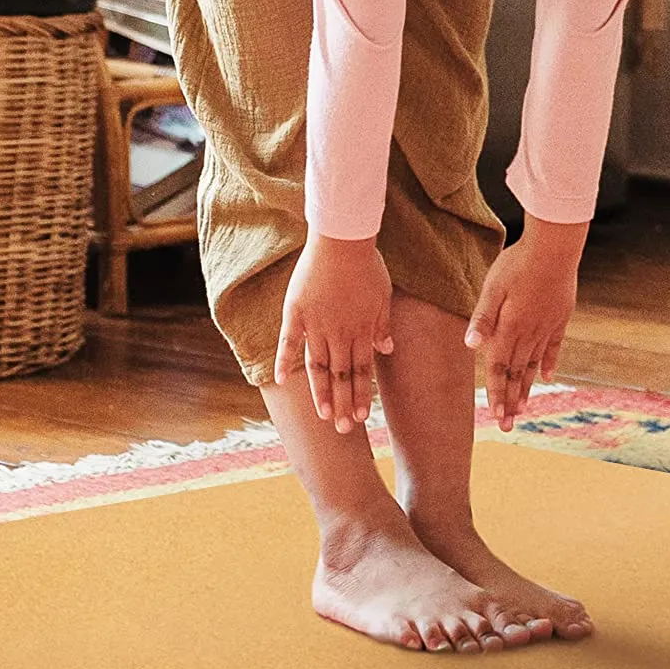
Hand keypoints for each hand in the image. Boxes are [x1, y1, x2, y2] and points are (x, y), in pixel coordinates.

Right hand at [277, 235, 394, 433]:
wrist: (343, 239)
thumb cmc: (366, 263)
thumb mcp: (383, 294)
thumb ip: (382, 324)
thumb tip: (387, 348)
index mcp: (361, 328)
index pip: (362, 369)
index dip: (361, 394)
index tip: (361, 417)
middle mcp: (339, 332)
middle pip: (342, 374)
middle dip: (344, 403)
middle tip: (344, 429)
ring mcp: (317, 324)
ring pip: (319, 366)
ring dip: (322, 392)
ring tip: (323, 415)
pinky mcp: (296, 313)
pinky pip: (289, 342)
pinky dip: (285, 361)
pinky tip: (282, 380)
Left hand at [466, 219, 585, 428]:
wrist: (555, 246)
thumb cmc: (518, 262)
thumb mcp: (493, 286)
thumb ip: (483, 317)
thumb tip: (469, 345)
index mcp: (509, 328)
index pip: (499, 369)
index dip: (497, 394)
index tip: (496, 417)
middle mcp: (528, 333)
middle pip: (517, 373)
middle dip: (511, 401)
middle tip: (508, 427)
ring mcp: (546, 326)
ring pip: (534, 364)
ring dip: (526, 388)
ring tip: (524, 409)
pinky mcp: (560, 317)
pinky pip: (553, 346)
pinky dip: (549, 363)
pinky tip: (547, 377)